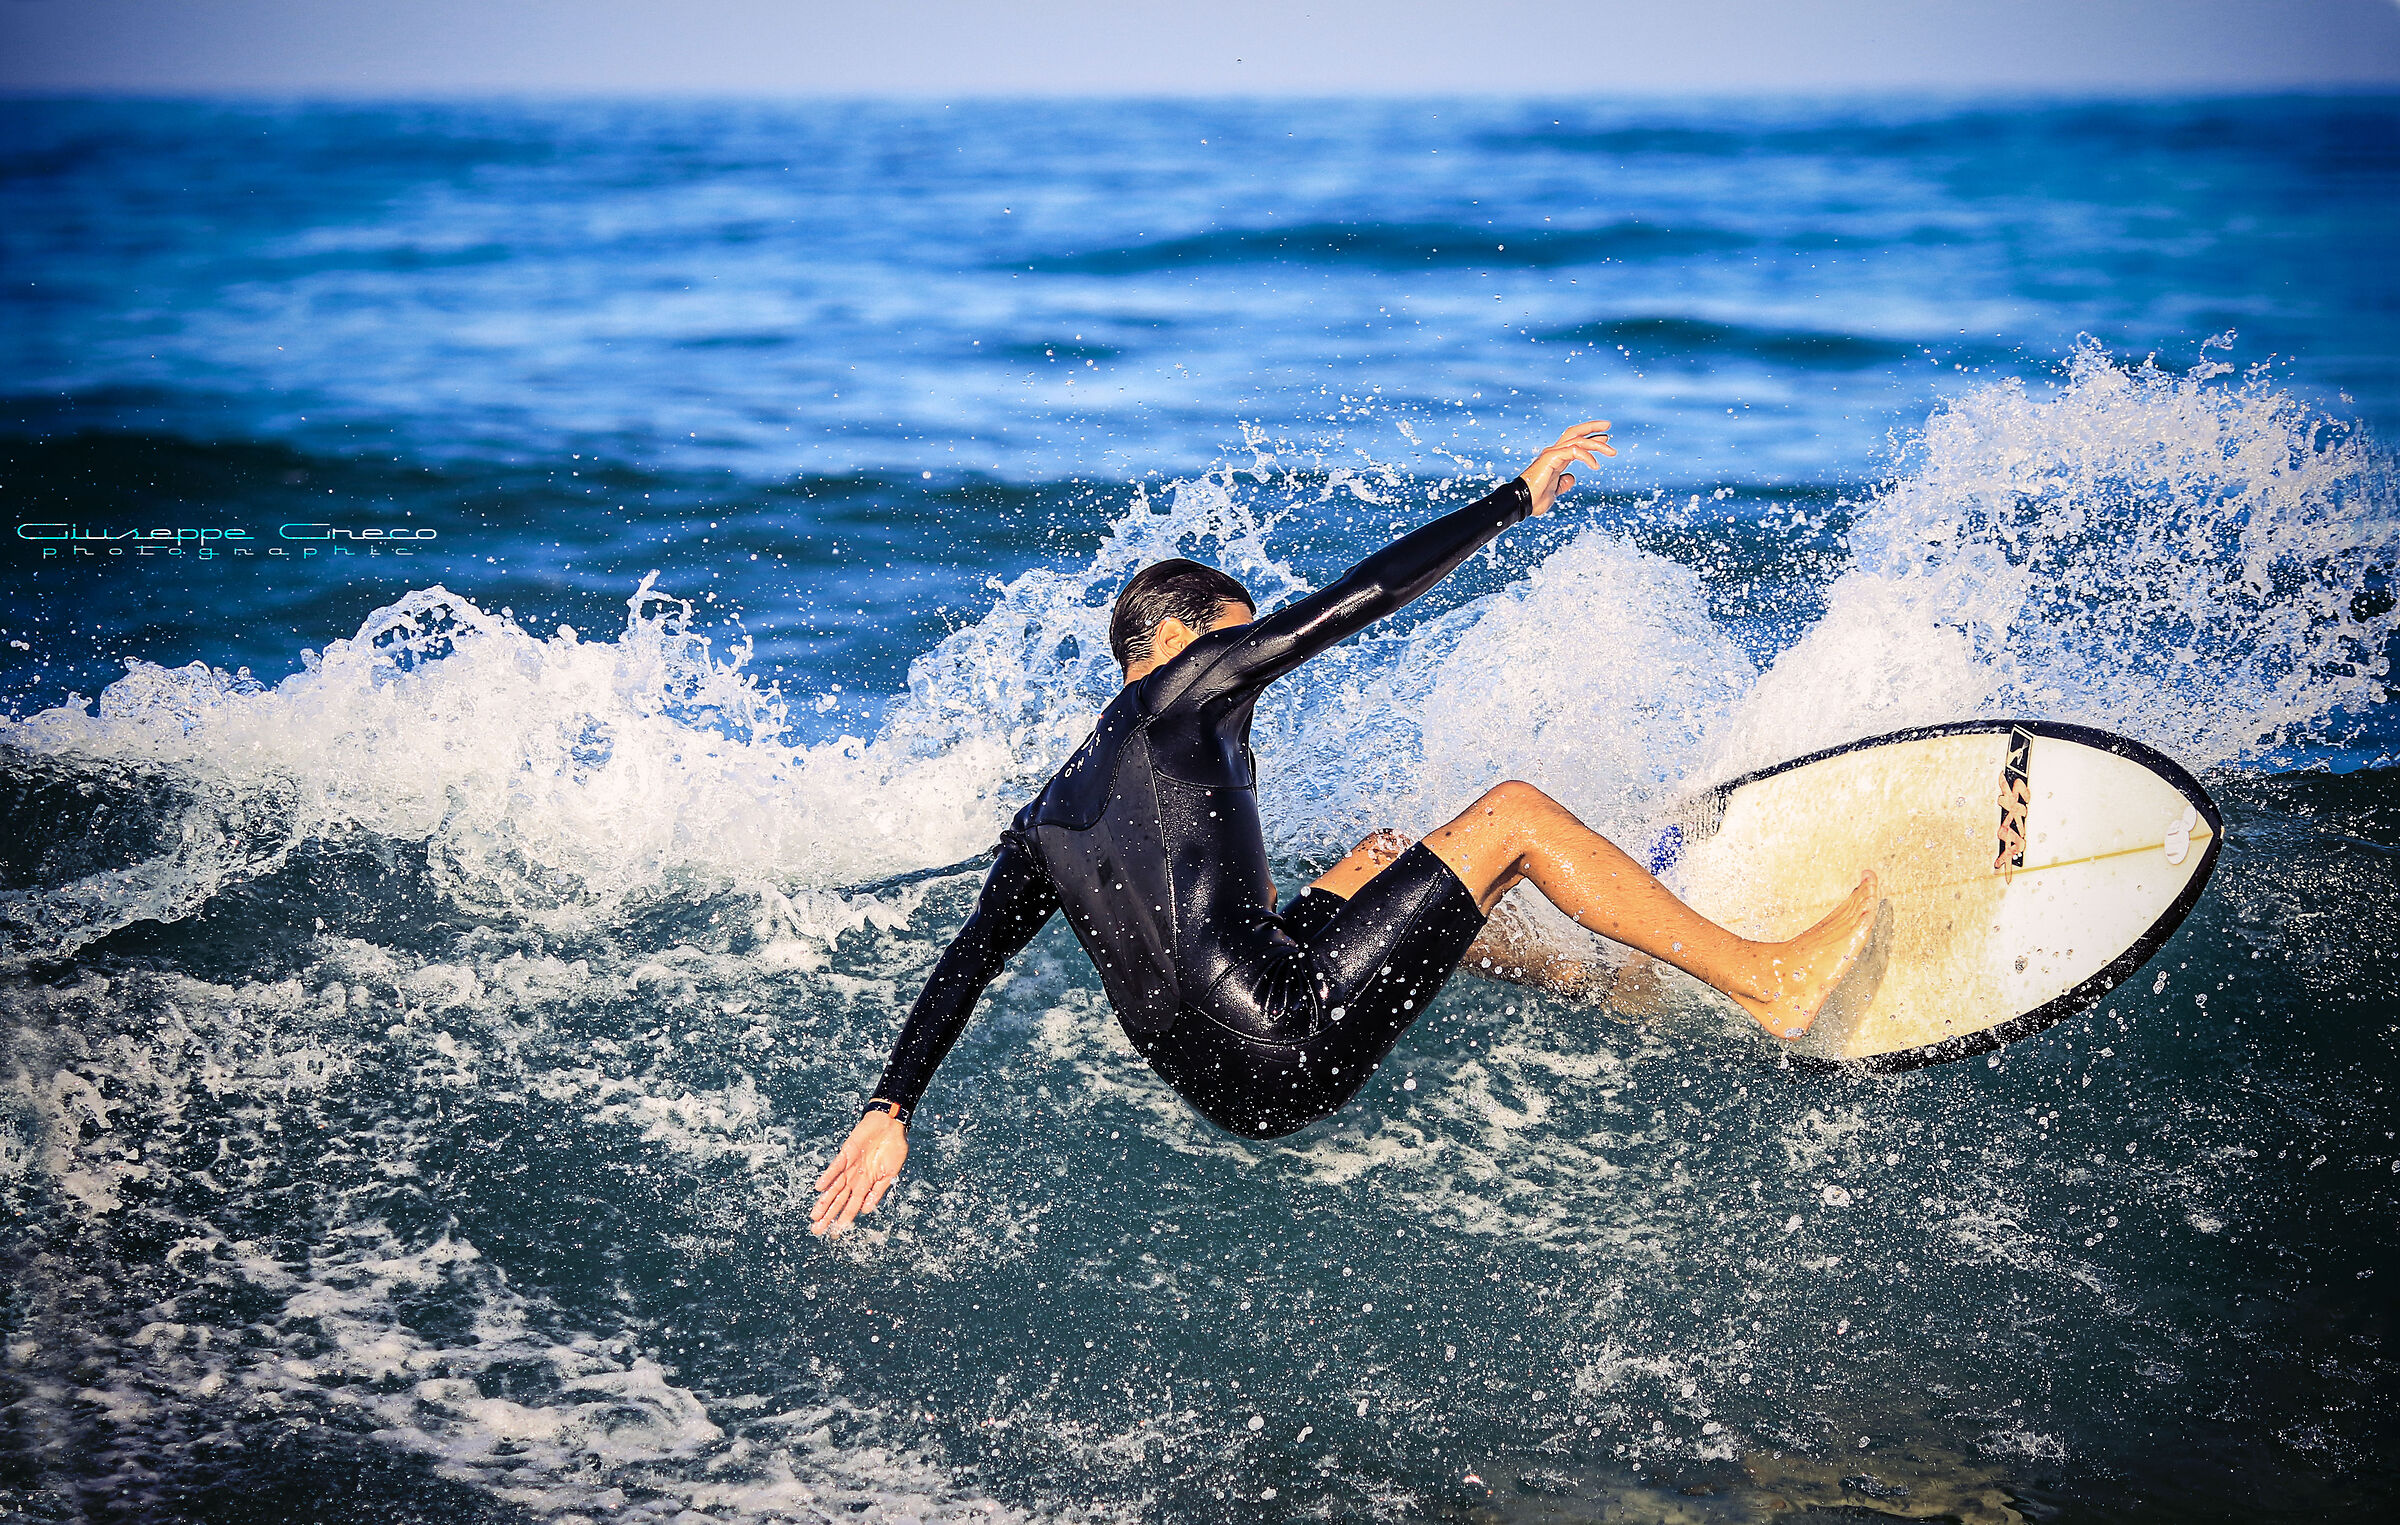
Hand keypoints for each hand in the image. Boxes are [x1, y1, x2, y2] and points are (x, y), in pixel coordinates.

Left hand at [811, 1109, 908, 1236]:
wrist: (890, 1125)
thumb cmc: (893, 1149)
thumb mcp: (890, 1174)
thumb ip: (878, 1191)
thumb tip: (866, 1210)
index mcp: (866, 1184)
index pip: (852, 1205)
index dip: (844, 1219)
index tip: (836, 1233)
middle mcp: (855, 1178)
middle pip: (839, 1200)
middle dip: (829, 1216)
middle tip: (817, 1230)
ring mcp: (849, 1167)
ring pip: (834, 1188)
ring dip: (824, 1201)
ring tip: (814, 1216)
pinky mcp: (846, 1154)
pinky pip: (835, 1168)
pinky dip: (827, 1178)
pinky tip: (819, 1188)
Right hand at [1517, 420, 1613, 515]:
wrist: (1523, 503)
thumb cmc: (1535, 499)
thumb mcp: (1554, 490)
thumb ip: (1563, 483)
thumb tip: (1571, 478)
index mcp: (1555, 458)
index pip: (1574, 442)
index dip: (1590, 438)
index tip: (1605, 437)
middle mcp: (1554, 452)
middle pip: (1575, 432)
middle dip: (1592, 427)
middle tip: (1608, 425)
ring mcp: (1552, 454)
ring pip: (1578, 440)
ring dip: (1597, 444)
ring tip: (1612, 451)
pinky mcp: (1551, 458)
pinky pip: (1574, 451)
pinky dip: (1587, 456)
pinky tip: (1595, 466)